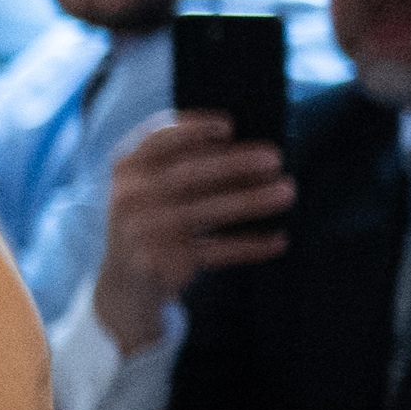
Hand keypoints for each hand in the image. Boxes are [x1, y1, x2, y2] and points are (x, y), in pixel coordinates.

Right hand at [90, 113, 291, 348]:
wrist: (124, 283)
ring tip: (286, 193)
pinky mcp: (161, 264)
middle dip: (234, 164)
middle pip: (187, 174)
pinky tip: (277, 240)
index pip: (157, 141)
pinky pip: (214, 252)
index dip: (192, 130)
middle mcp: (129, 198)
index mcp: (126, 169)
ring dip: (250, 201)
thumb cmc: (151, 221)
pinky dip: (248, 246)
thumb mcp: (148, 187)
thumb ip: (179, 164)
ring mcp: (143, 232)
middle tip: (275, 159)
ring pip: (205, 212)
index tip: (230, 126)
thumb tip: (250, 150)